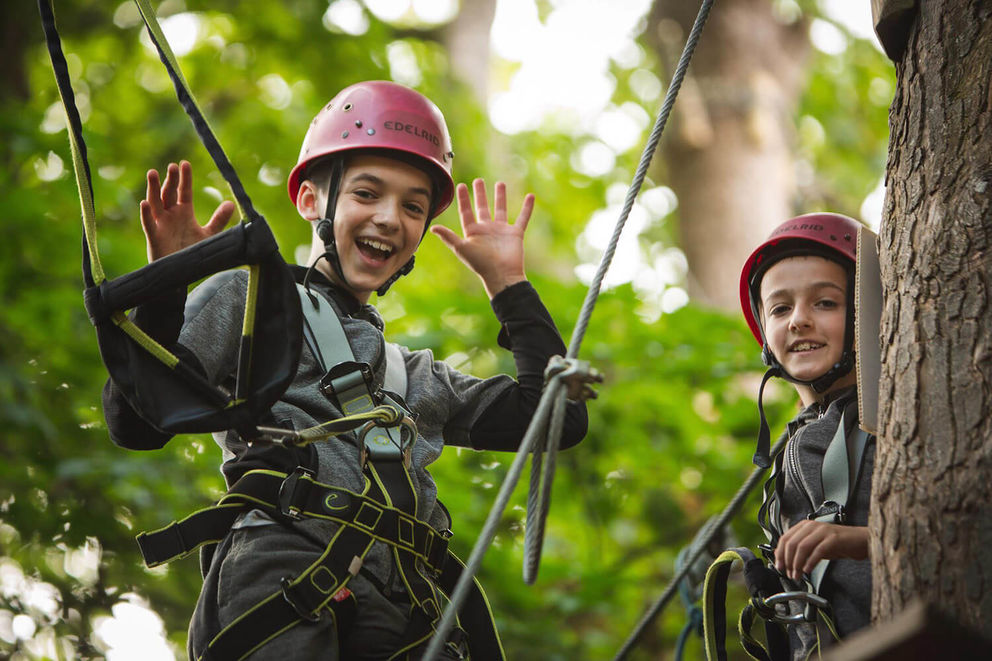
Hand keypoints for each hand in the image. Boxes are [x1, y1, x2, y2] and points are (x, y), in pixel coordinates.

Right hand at [139, 160, 234, 260]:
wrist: (181, 272)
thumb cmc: (191, 252)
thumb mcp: (208, 234)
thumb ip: (219, 219)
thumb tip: (231, 203)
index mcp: (183, 212)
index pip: (184, 191)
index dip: (185, 178)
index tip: (185, 163)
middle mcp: (171, 215)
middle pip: (169, 193)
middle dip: (170, 180)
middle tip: (173, 166)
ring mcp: (161, 225)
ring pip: (155, 203)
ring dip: (153, 189)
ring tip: (152, 172)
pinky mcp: (154, 238)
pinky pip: (148, 224)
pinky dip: (145, 214)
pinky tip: (144, 203)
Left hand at [430, 178, 533, 298]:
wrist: (502, 274)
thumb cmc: (480, 263)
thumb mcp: (462, 248)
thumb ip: (448, 237)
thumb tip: (432, 228)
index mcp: (473, 232)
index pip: (466, 212)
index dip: (463, 199)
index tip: (460, 186)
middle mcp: (487, 229)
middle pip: (482, 208)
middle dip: (480, 194)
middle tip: (478, 180)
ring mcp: (501, 230)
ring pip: (501, 209)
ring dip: (500, 196)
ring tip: (500, 183)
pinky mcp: (515, 233)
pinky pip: (523, 217)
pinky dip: (527, 208)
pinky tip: (530, 196)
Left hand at [774, 520, 868, 580]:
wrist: (860, 541)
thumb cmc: (838, 544)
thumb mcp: (815, 545)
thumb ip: (800, 549)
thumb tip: (784, 559)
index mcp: (804, 525)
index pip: (785, 538)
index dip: (780, 554)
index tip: (779, 566)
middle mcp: (812, 526)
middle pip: (792, 543)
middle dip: (788, 561)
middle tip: (789, 573)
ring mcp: (823, 531)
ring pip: (802, 547)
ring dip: (797, 564)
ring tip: (797, 575)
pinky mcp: (834, 538)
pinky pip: (818, 551)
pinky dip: (810, 562)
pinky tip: (808, 570)